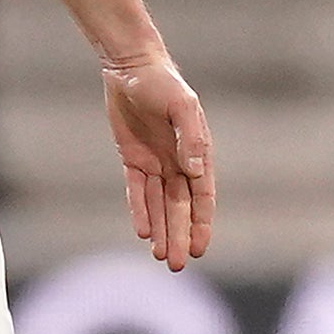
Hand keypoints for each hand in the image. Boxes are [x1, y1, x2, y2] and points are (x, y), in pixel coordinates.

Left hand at [105, 55, 213, 270]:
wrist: (131, 68)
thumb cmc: (163, 83)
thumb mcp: (181, 106)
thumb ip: (190, 137)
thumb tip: (195, 170)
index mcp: (198, 154)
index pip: (202, 198)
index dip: (201, 224)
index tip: (199, 249)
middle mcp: (179, 163)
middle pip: (180, 208)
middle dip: (178, 236)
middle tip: (175, 264)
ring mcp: (155, 162)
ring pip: (159, 205)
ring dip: (161, 230)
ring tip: (160, 256)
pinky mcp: (132, 158)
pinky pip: (136, 190)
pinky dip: (139, 210)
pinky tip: (142, 232)